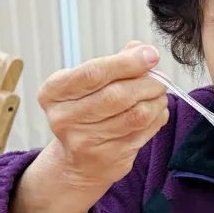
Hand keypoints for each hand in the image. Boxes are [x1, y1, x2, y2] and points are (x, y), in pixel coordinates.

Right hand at [11, 41, 168, 212]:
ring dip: (156, 101)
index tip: (151, 55)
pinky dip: (157, 117)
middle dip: (147, 83)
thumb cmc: (85, 112)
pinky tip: (156, 111)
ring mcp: (86, 142)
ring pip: (135, 115)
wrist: (77, 162)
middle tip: (160, 79)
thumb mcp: (88, 84)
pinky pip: (143, 132)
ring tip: (159, 94)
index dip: (127, 63)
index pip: (94, 73)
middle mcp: (64, 119)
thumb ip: (114, 63)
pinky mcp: (109, 158)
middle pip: (117, 95)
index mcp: (53, 92)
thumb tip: (142, 49)